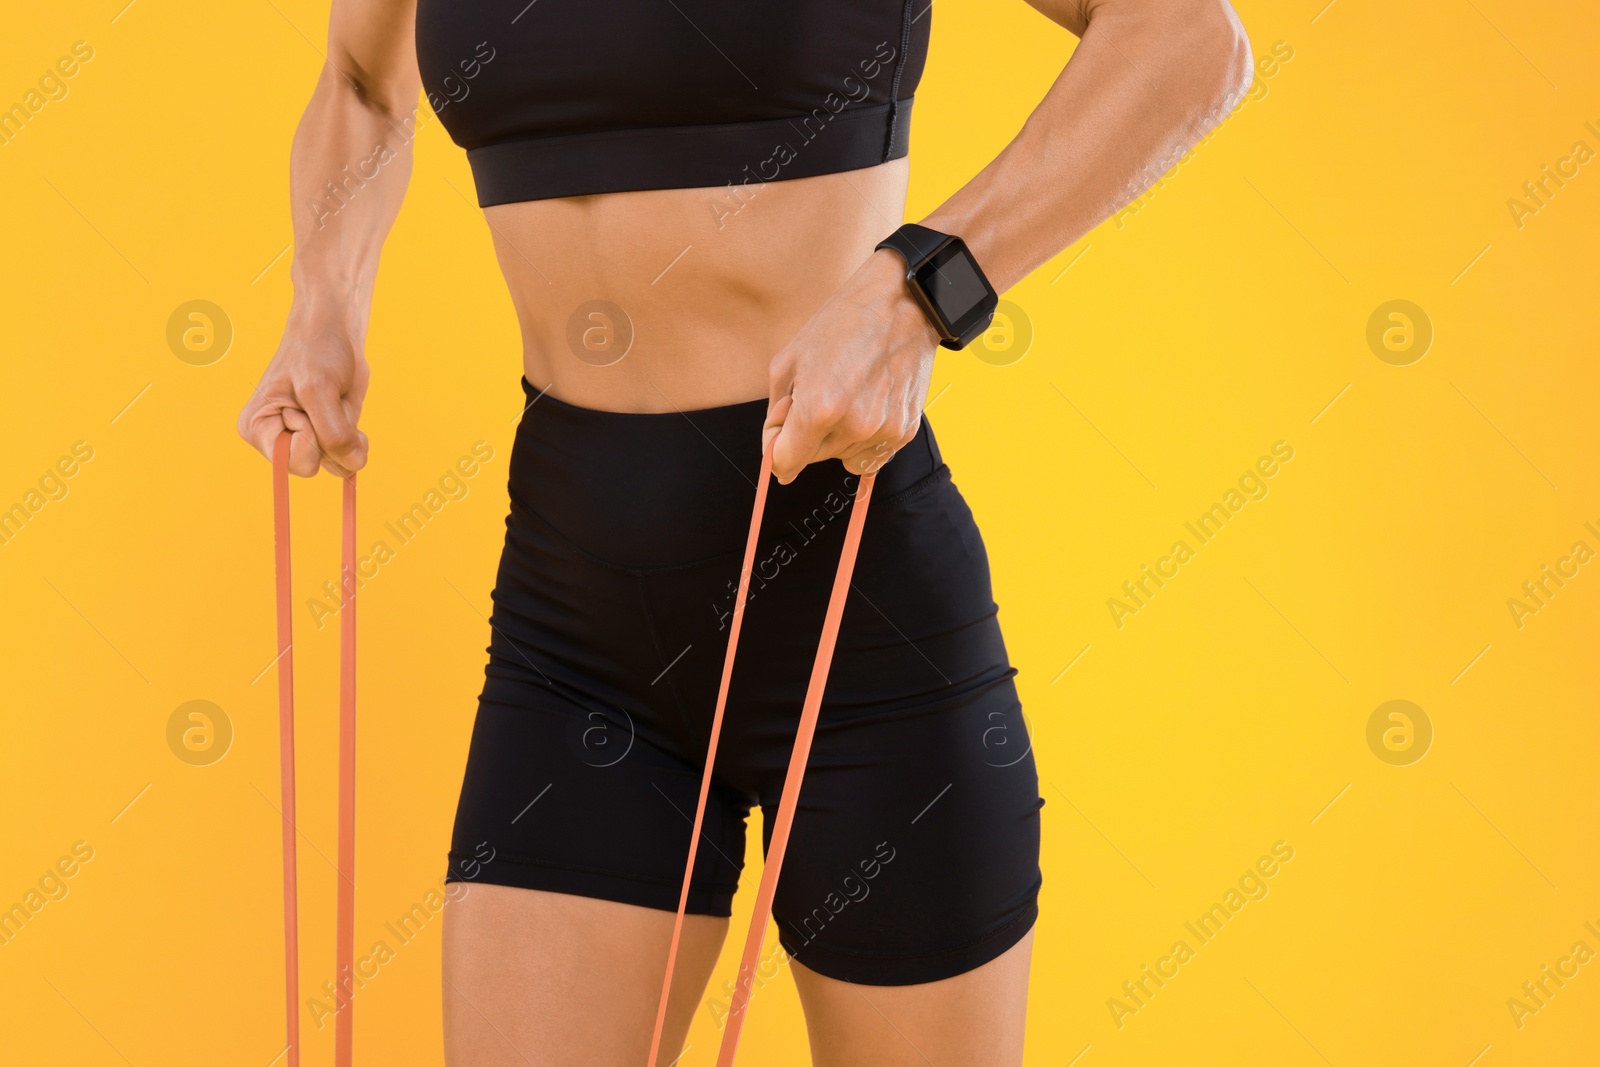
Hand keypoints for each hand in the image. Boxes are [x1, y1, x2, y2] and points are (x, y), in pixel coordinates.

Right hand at [238, 300, 369, 477]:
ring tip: (334, 402)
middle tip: (321, 400)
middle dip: (329, 434)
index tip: (304, 404)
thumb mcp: (319, 389)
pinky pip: (349, 457)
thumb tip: (354, 465)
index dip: (311, 436)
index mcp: (257, 430)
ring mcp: (303, 442)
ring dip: (346, 433)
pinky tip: (347, 413)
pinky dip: (356, 438)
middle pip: (315, 466)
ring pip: (336, 462)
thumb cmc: (316, 352)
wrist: (335, 332)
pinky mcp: (327, 438)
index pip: (294, 462)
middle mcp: (276, 441)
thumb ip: (333, 433)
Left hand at [764, 248, 941, 483]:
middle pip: (813, 460)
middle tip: (818, 396)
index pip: (785, 463)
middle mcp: (853, 427)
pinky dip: (864, 437)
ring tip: (848, 395)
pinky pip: (871, 454)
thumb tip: (776, 446)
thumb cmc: (843, 324)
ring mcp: (882, 431)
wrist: (901, 304)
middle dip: (807, 436)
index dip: (776, 449)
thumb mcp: (789, 360)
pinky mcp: (904, 431)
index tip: (780, 436)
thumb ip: (777, 411)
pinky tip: (867, 404)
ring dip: (837, 436)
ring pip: (843, 456)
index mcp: (818, 409)